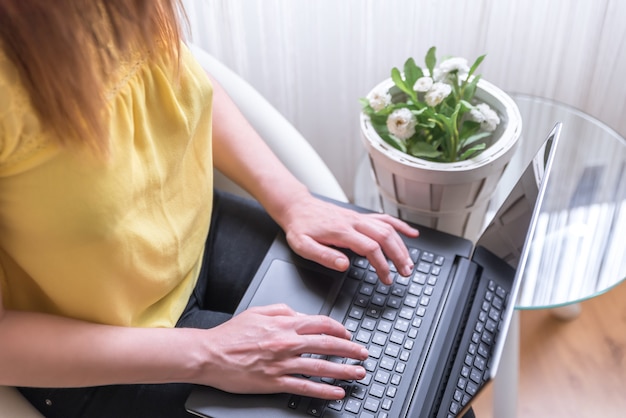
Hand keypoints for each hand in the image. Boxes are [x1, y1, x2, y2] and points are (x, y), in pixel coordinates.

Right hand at [200, 304, 368, 398]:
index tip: (348, 334)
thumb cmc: (230, 335)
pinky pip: (305, 387)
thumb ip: (280, 309)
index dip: (339, 329)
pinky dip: (324, 391)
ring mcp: (282, 364)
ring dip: (343, 370)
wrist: (209, 354)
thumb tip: (297, 312)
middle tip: (363, 353)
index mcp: (284, 324)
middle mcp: (287, 343)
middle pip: (327, 344)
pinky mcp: (275, 382)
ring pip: (321, 366)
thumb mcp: (256, 311)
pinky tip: (337, 393)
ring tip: (358, 373)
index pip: (320, 324)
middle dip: (350, 349)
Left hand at [279, 193, 418, 283]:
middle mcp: (353, 222)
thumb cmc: (300, 227)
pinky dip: (400, 226)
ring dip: (401, 245)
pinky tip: (411, 233)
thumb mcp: (303, 246)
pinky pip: (384, 218)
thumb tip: (344, 265)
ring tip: (409, 262)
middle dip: (399, 256)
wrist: (297, 207)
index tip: (386, 278)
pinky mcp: (359, 216)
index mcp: (342, 231)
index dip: (382, 265)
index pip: (370, 248)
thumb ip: (324, 256)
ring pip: (388, 228)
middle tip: (405, 273)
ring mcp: (358, 218)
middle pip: (385, 237)